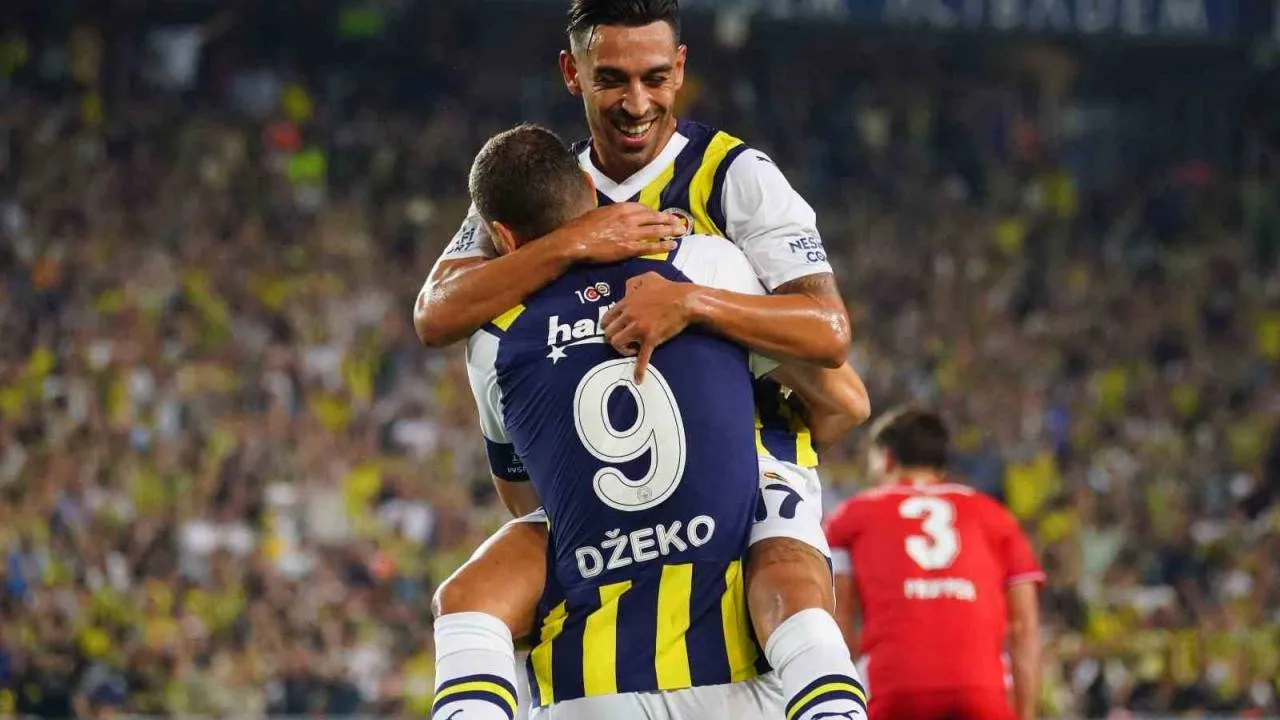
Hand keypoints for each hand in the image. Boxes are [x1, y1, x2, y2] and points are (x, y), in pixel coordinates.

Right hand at [553, 203, 684, 263]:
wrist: (575, 241)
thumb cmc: (582, 226)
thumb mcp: (598, 212)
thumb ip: (612, 213)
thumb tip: (616, 215)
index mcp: (621, 208)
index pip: (643, 208)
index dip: (654, 213)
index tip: (661, 215)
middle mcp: (629, 218)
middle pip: (654, 218)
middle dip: (668, 220)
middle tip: (679, 222)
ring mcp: (630, 233)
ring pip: (656, 231)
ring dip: (670, 231)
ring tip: (681, 232)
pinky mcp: (629, 248)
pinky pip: (650, 247)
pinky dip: (662, 246)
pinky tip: (672, 246)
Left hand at [601, 272, 699, 382]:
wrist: (685, 300)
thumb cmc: (668, 288)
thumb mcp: (647, 277)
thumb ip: (633, 283)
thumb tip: (626, 291)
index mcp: (626, 303)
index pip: (606, 319)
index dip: (607, 327)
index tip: (614, 331)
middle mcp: (628, 316)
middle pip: (608, 333)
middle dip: (614, 339)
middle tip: (624, 341)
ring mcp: (639, 328)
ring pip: (617, 344)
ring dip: (622, 350)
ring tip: (632, 350)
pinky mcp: (650, 339)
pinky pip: (641, 357)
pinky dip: (639, 370)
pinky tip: (638, 379)